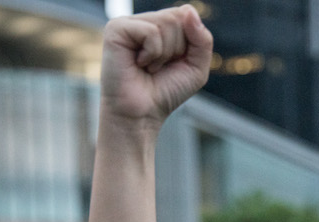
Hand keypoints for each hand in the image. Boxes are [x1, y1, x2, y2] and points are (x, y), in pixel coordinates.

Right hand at [100, 6, 213, 125]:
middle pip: (178, 17)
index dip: (189, 42)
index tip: (174, 62)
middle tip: (159, 67)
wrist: (140, 114)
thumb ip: (202, 39)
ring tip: (148, 67)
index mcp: (160, 25)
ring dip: (164, 54)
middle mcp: (143, 21)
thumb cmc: (166, 92)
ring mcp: (128, 23)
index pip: (186, 14)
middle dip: (177, 49)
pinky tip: (138, 64)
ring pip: (167, 23)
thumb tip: (189, 10)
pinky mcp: (116, 29)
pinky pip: (151, 32)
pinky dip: (152, 53)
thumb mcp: (196, 67)